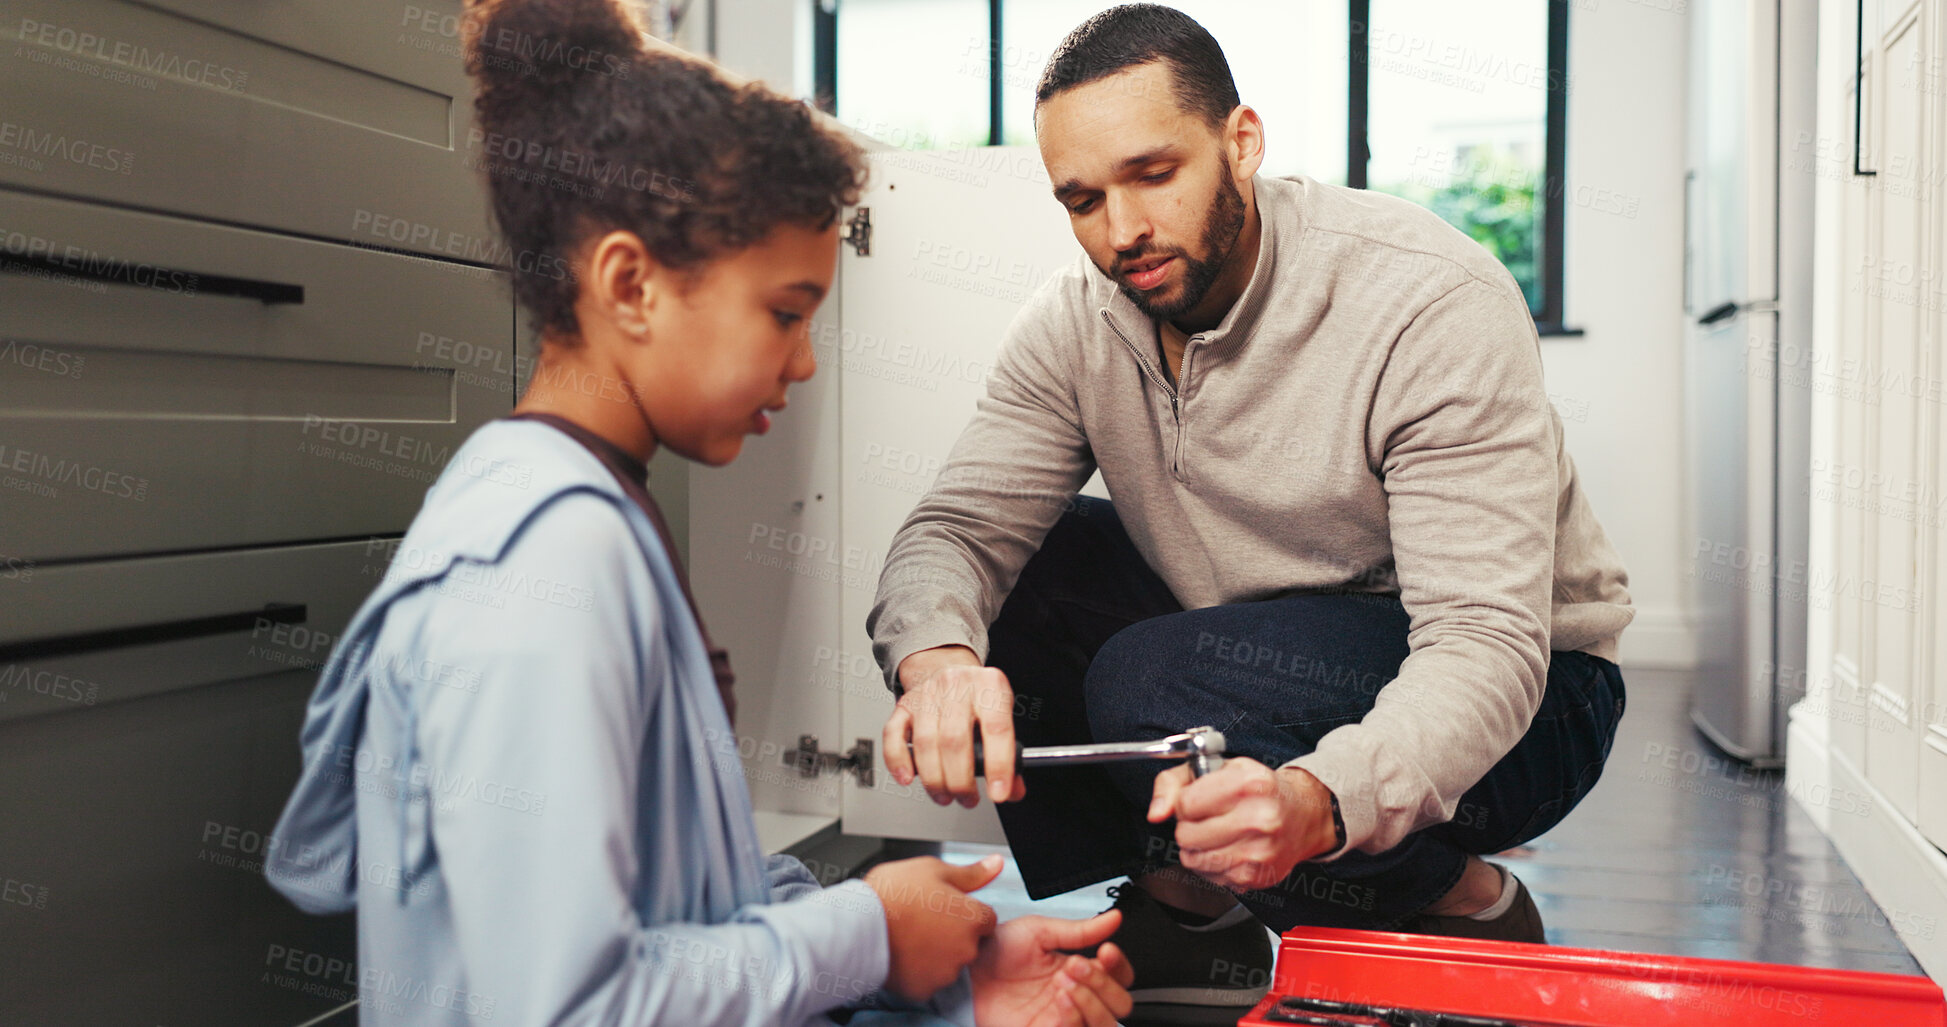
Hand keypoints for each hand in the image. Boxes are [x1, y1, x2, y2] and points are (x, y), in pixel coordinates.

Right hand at [865, 854, 1002, 999]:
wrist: (858, 926)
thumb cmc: (892, 895)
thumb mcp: (933, 870)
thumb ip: (971, 873)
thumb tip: (996, 864)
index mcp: (972, 918)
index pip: (985, 918)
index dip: (965, 911)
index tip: (945, 908)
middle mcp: (966, 949)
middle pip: (969, 942)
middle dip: (952, 933)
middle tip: (923, 919)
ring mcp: (945, 972)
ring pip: (948, 962)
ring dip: (936, 953)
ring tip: (910, 935)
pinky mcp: (924, 989)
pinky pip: (927, 980)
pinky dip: (918, 970)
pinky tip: (903, 953)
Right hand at [883, 646, 1026, 806]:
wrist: (950, 672)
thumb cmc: (977, 699)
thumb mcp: (1001, 715)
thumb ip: (1010, 754)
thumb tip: (1012, 791)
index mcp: (990, 685)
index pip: (997, 728)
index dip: (998, 765)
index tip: (999, 793)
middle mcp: (957, 685)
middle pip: (955, 740)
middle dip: (961, 781)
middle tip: (967, 799)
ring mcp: (927, 694)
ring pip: (926, 743)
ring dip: (934, 780)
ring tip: (945, 797)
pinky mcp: (904, 705)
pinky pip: (893, 736)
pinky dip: (898, 761)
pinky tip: (908, 778)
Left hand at [971, 912, 1133, 1026]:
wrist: (967, 974)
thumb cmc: (997, 952)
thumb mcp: (1040, 931)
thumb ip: (1080, 930)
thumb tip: (1114, 918)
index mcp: (1080, 969)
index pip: (1119, 974)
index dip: (1119, 965)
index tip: (1106, 951)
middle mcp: (1078, 996)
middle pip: (1121, 1002)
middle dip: (1104, 983)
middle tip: (1076, 965)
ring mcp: (1065, 1017)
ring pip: (1106, 1023)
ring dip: (1092, 1001)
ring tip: (1065, 983)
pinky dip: (1073, 1016)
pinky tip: (1059, 999)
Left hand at [1147, 758, 1338, 892]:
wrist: (1303, 815)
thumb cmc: (1258, 789)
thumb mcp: (1218, 768)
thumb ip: (1174, 782)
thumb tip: (1156, 813)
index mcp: (1248, 784)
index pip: (1185, 804)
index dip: (1186, 803)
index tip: (1200, 800)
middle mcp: (1258, 819)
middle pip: (1187, 834)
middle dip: (1190, 826)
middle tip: (1209, 817)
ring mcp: (1259, 852)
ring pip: (1193, 859)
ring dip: (1198, 847)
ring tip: (1218, 833)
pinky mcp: (1256, 877)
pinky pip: (1210, 876)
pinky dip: (1212, 864)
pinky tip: (1230, 848)